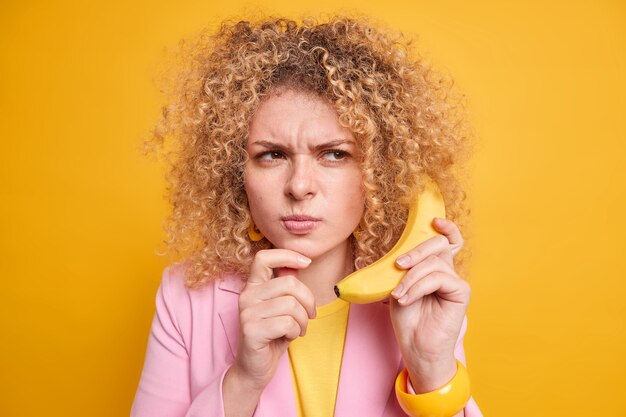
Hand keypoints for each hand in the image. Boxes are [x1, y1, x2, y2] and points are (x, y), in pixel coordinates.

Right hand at [233, 249, 315, 391]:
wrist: (254, 368)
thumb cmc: (273, 335)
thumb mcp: (281, 307)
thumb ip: (287, 287)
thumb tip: (302, 262)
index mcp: (253, 286)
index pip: (264, 257)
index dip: (288, 255)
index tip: (307, 262)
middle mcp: (246, 296)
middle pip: (289, 284)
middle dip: (308, 301)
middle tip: (309, 316)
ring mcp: (247, 313)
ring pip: (292, 305)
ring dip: (303, 321)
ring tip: (298, 329)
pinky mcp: (251, 330)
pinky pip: (288, 323)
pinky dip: (295, 332)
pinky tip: (288, 337)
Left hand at [388, 217, 470, 392]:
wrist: (416, 347)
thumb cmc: (408, 319)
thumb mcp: (400, 286)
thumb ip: (406, 268)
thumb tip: (403, 253)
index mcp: (434, 268)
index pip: (447, 241)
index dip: (445, 228)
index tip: (434, 220)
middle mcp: (447, 271)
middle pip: (438, 244)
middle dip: (416, 251)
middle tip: (398, 265)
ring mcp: (455, 281)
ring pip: (433, 262)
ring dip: (410, 278)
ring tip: (399, 295)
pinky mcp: (461, 291)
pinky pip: (438, 277)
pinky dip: (418, 286)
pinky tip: (407, 299)